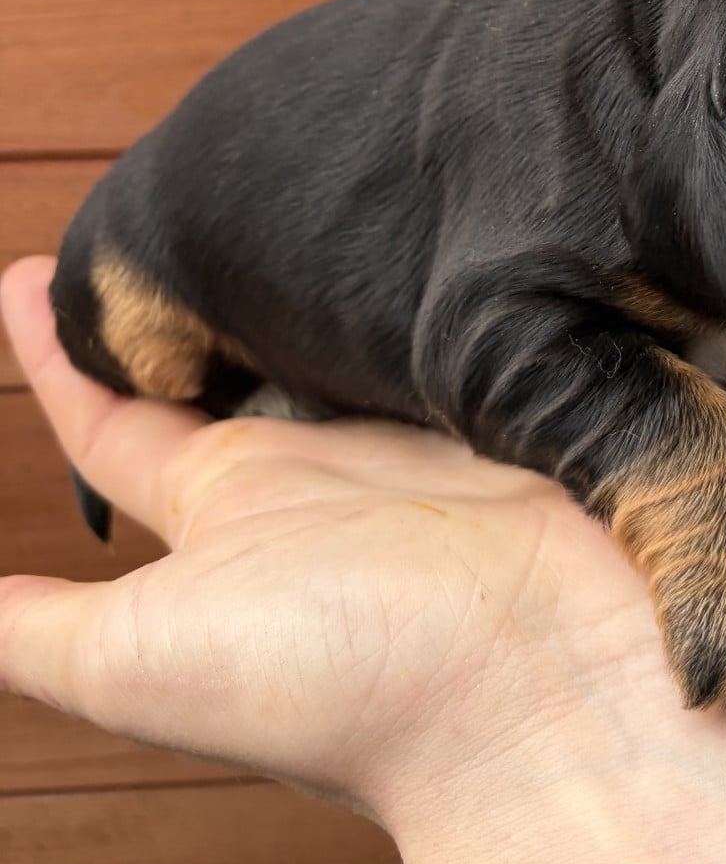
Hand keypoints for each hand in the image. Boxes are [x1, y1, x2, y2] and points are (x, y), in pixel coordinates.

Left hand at [0, 256, 725, 863]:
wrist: (536, 680)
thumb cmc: (343, 679)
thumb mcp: (140, 661)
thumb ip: (37, 631)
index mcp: (232, 510)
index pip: (123, 422)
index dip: (65, 355)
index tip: (26, 276)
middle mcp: (322, 464)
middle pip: (235, 354)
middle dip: (193, 291)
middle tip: (168, 198)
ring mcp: (419, 420)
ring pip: (331, 324)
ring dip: (297, 270)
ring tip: (266, 184)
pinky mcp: (497, 386)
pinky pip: (430, 312)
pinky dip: (402, 274)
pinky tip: (391, 208)